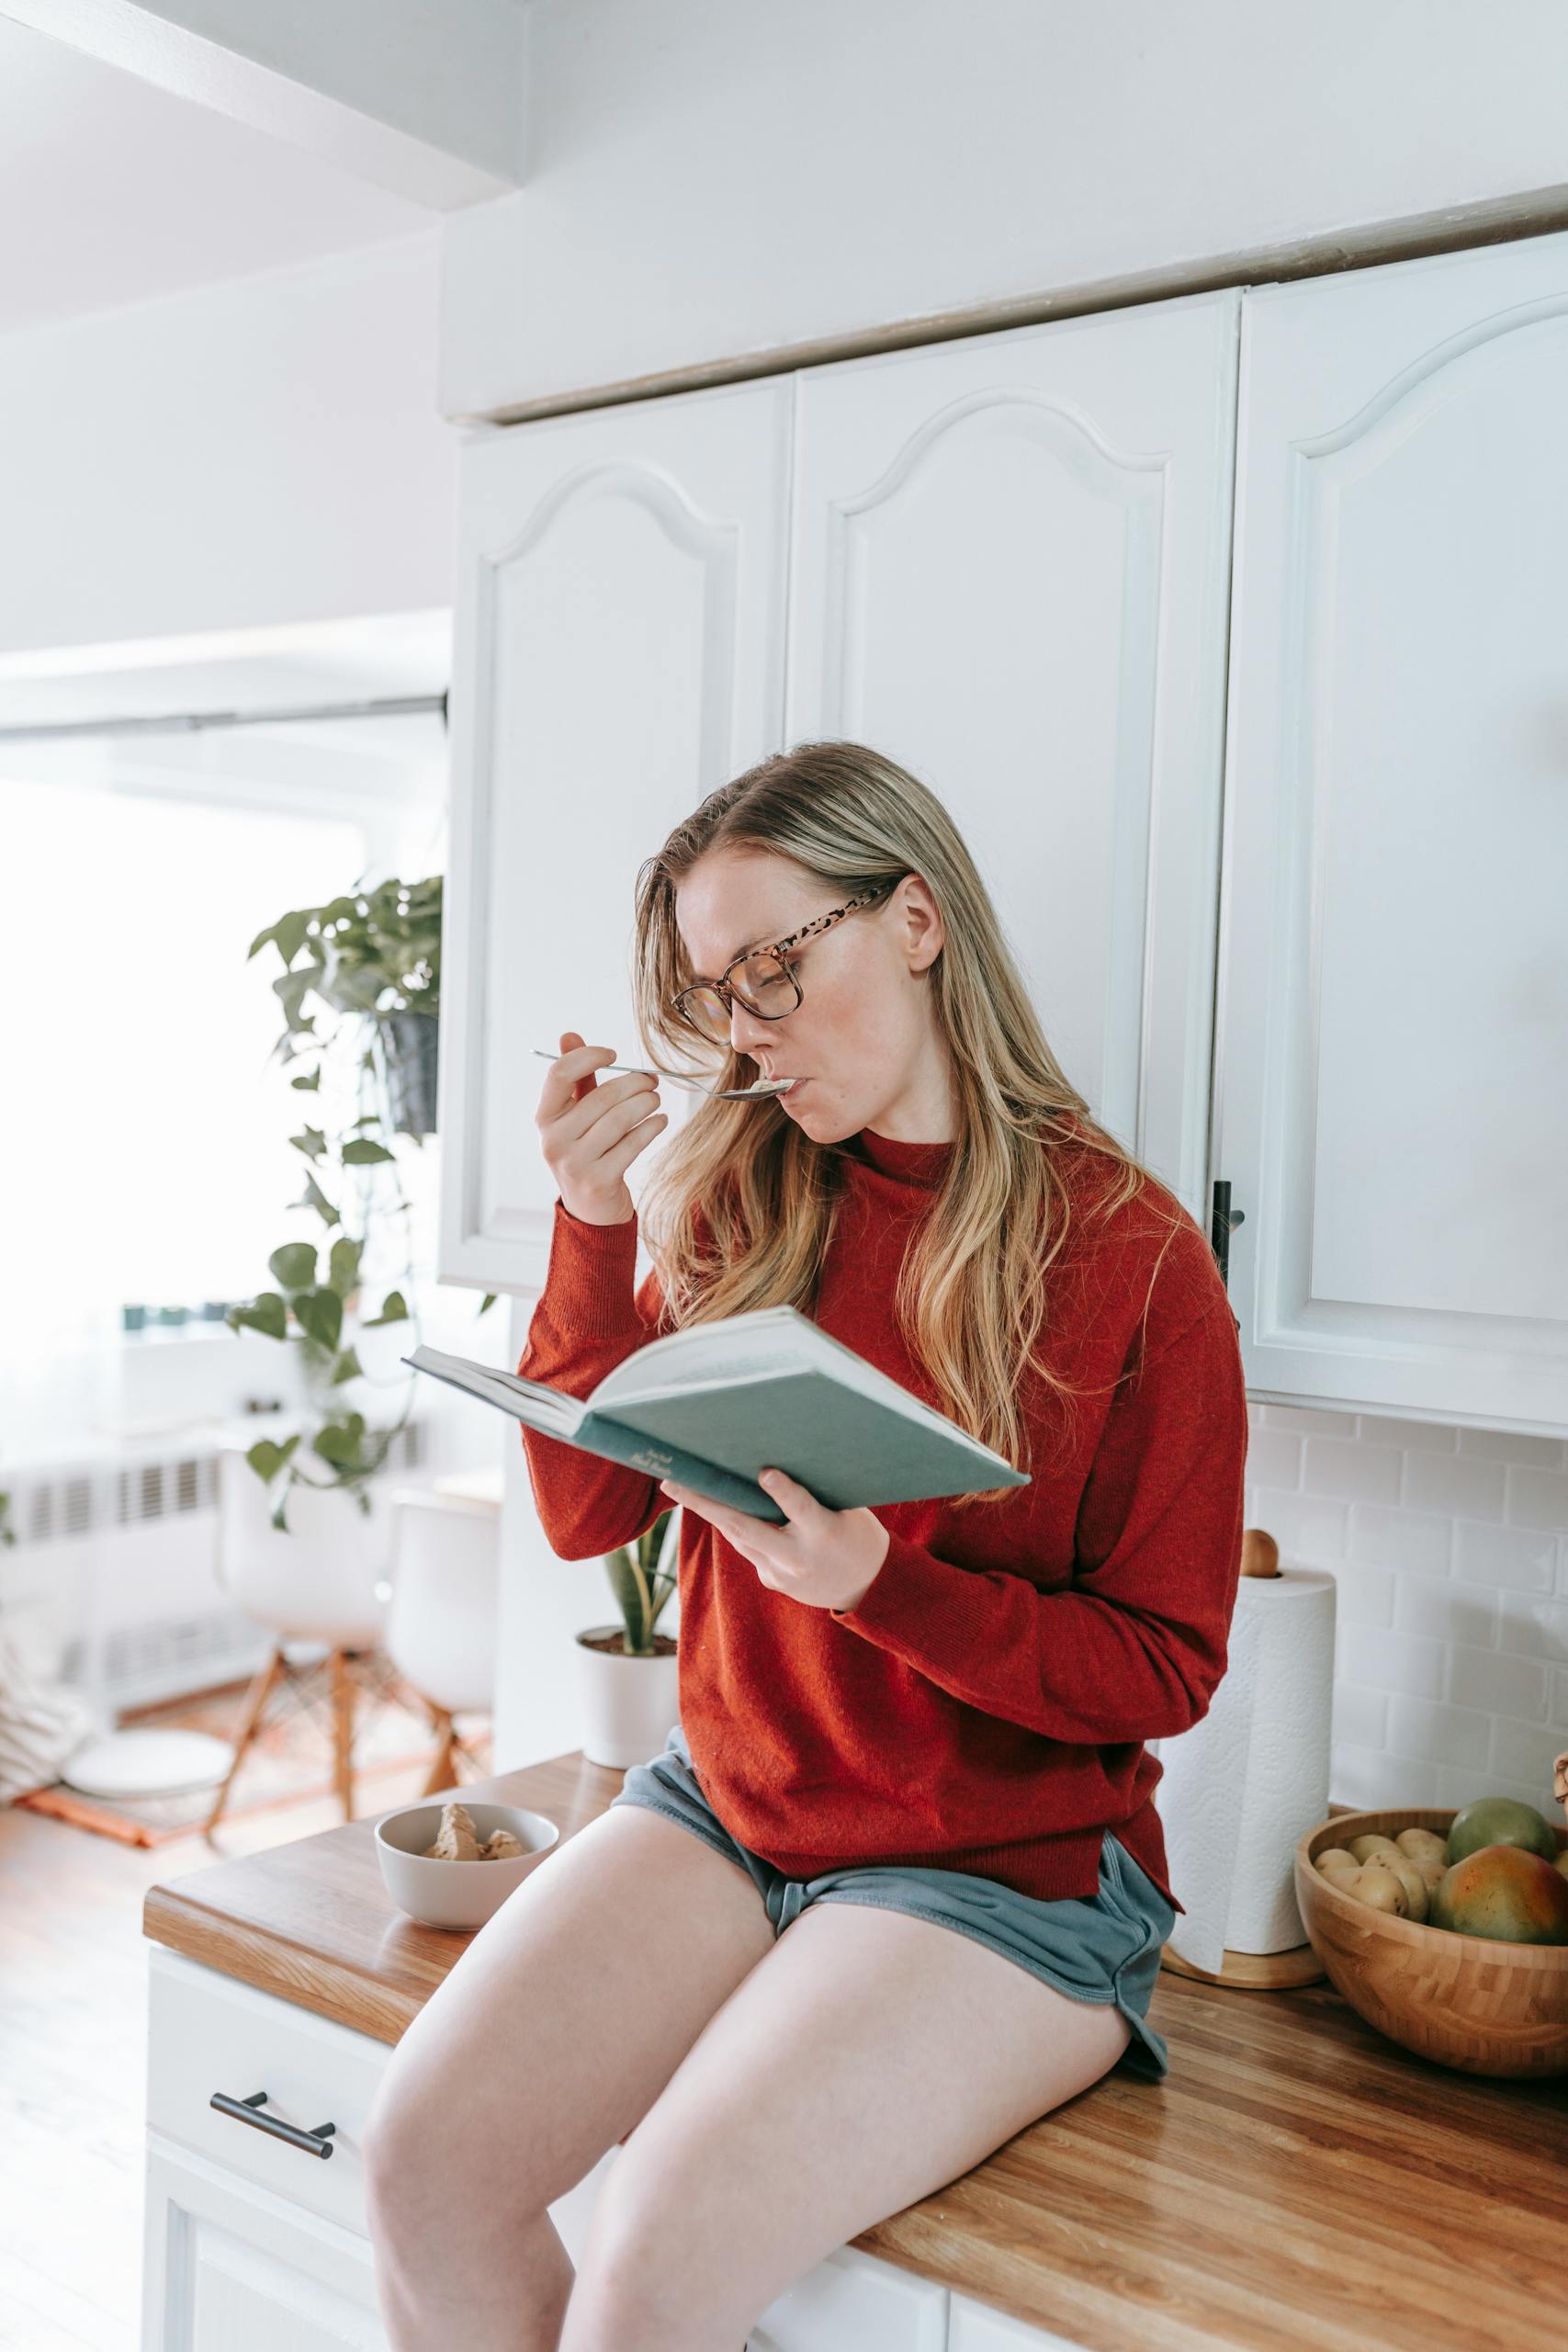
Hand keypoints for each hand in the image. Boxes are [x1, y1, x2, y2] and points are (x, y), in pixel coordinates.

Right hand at [537, 1030, 665, 1224]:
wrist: (590, 1208)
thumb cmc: (585, 1150)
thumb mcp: (575, 1115)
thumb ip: (575, 1077)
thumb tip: (569, 1035)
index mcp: (544, 1117)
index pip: (560, 1074)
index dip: (589, 1056)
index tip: (613, 1054)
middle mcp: (554, 1140)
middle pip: (601, 1096)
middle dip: (634, 1083)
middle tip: (651, 1080)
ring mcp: (575, 1163)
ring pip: (620, 1119)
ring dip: (646, 1103)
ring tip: (655, 1098)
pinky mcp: (599, 1181)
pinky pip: (633, 1144)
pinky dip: (652, 1127)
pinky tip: (660, 1120)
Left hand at [658, 1468, 889, 1612]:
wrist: (868, 1588)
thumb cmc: (857, 1534)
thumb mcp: (848, 1509)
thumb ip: (814, 1493)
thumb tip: (770, 1465)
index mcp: (826, 1533)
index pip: (801, 1510)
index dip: (783, 1492)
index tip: (765, 1472)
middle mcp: (799, 1558)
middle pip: (747, 1529)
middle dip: (707, 1504)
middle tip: (673, 1483)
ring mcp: (782, 1575)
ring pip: (739, 1537)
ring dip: (711, 1511)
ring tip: (681, 1486)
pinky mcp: (772, 1581)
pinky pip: (749, 1547)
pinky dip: (736, 1526)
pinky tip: (716, 1505)